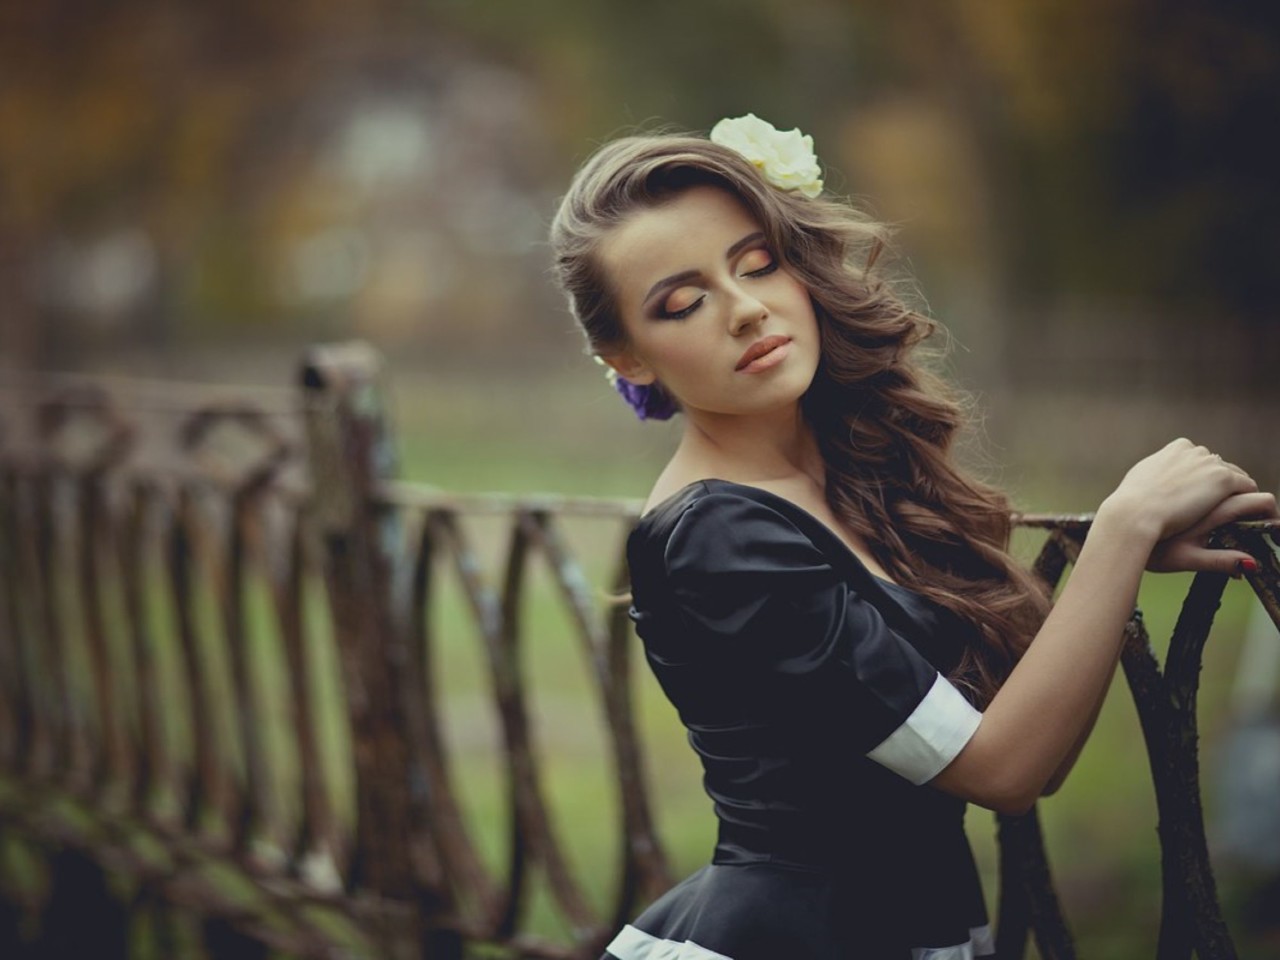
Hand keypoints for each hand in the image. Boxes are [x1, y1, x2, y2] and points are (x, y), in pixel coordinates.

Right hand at [1102, 439, 1269, 571]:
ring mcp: (1210, 463)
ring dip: (1235, 493)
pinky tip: (1244, 515)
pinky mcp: (1223, 480)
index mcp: (1176, 448)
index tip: (1200, 495)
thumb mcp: (1142, 478)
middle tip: (1219, 507)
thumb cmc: (1132, 502)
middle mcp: (1195, 450)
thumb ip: (1158, 472)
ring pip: (1235, 476)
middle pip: (1218, 466)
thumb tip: (1159, 478)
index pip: (1200, 459)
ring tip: (1235, 512)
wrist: (1135, 513)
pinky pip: (1247, 487)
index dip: (1202, 478)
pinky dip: (1249, 500)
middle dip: (1219, 484)